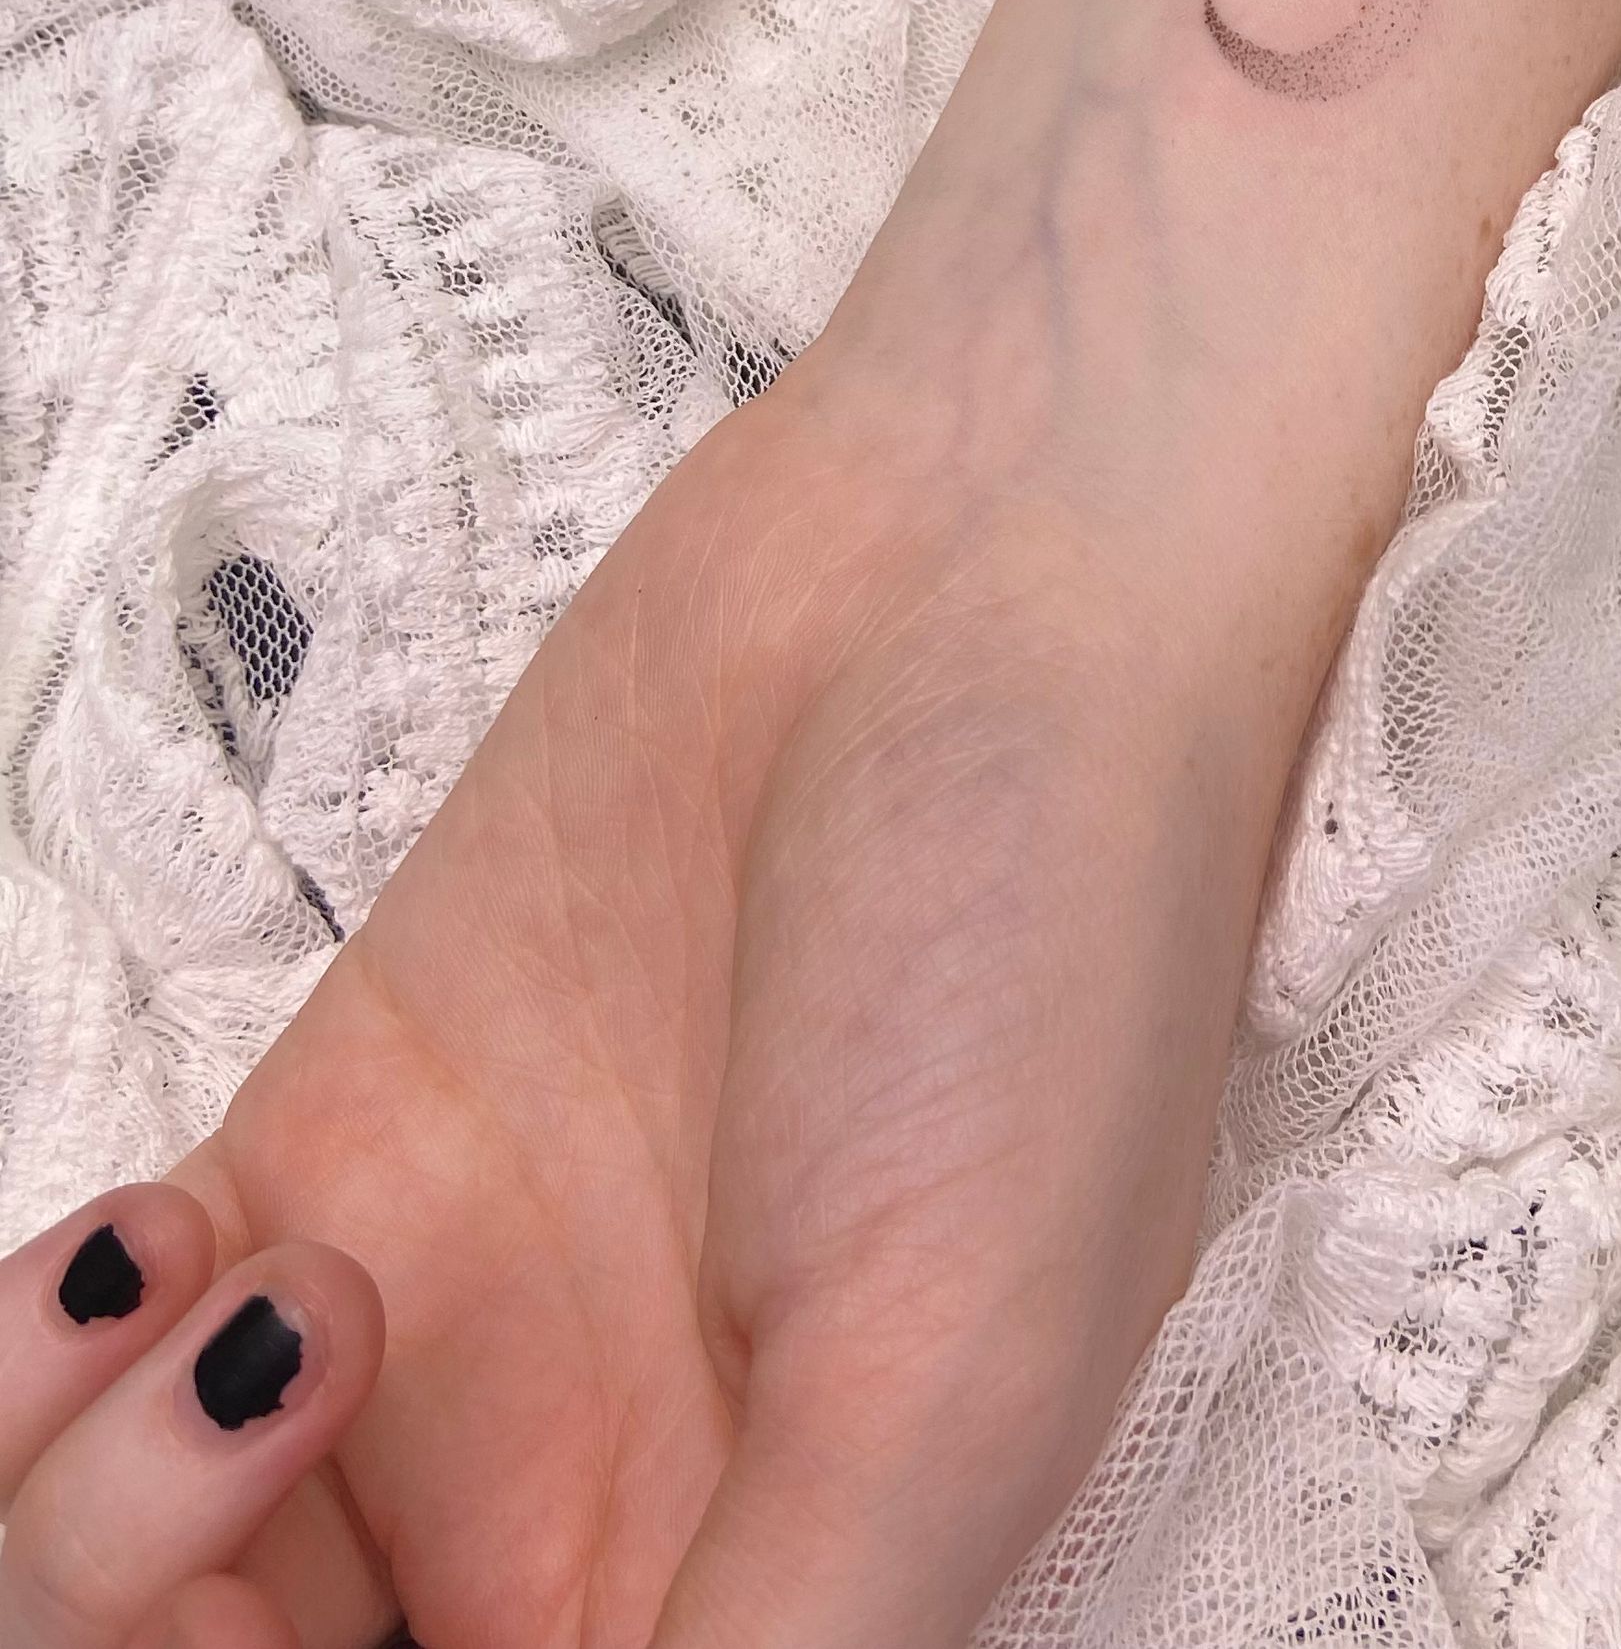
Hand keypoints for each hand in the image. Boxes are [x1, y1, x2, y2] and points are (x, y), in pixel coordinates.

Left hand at [49, 321, 1292, 1646]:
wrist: (972, 559)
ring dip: (63, 1517)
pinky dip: (40, 1354)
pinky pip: (89, 1362)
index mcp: (748, 1613)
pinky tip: (153, 1238)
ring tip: (201, 1303)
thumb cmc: (1041, 948)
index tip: (288, 1639)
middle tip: (235, 1462)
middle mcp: (575, 1519)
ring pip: (116, 1586)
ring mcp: (435, 1344)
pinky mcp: (332, 1146)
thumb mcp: (949, 1375)